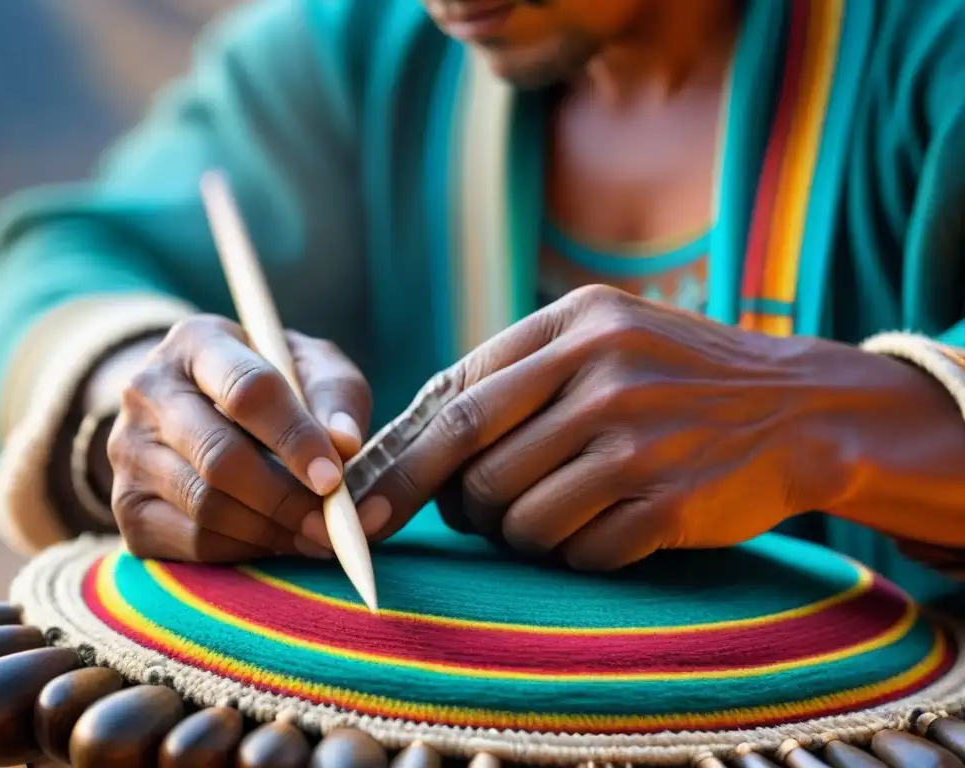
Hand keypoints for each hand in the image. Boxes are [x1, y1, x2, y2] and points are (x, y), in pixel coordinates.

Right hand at [106, 314, 388, 561]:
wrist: (202, 404)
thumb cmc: (273, 385)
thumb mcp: (312, 369)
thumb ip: (336, 399)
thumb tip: (347, 446)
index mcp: (197, 342)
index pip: (246, 391)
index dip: (294, 438)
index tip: (334, 478)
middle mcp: (148, 391)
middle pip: (220, 457)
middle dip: (286, 497)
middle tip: (333, 523)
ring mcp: (129, 451)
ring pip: (206, 506)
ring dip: (272, 529)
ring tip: (316, 532)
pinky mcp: (128, 507)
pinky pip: (192, 543)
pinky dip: (245, 550)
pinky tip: (277, 539)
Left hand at [364, 285, 862, 569]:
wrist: (801, 407)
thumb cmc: (679, 375)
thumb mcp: (604, 336)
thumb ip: (516, 371)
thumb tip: (414, 434)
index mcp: (575, 325)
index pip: (453, 400)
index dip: (399, 459)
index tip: (359, 501)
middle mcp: (602, 374)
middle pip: (472, 463)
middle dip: (448, 504)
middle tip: (458, 516)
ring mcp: (638, 439)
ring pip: (518, 517)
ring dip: (518, 532)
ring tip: (554, 512)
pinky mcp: (669, 502)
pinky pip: (579, 553)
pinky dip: (576, 552)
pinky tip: (607, 526)